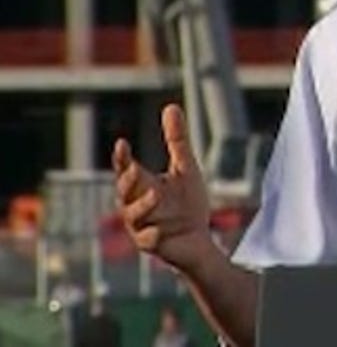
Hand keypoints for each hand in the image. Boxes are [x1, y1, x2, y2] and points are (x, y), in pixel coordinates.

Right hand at [112, 103, 212, 272]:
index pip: (126, 169)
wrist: (198, 239)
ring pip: (134, 216)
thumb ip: (177, 140)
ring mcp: (141, 226)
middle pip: (124, 192)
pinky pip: (149, 240)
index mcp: (141, 185)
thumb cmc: (187, 203)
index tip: (122, 144)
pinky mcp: (151, 245)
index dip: (122, 158)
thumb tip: (171, 106)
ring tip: (156, 193)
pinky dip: (154, 234)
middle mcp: (135, 204)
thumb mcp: (186, 168)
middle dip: (126, 181)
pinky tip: (162, 231)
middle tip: (133, 168)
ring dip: (143, 205)